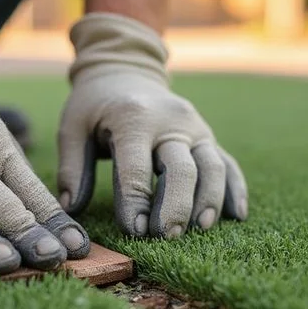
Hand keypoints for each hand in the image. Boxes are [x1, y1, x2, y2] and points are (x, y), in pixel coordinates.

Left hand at [58, 13, 247, 237]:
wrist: (126, 72)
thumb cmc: (94, 105)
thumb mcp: (72, 126)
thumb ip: (71, 167)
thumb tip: (71, 209)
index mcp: (134, 118)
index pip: (136, 169)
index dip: (136, 203)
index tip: (135, 233)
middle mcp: (172, 121)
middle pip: (182, 169)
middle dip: (176, 206)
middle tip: (166, 237)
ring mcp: (195, 128)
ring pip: (213, 167)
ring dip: (209, 201)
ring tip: (201, 230)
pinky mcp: (208, 137)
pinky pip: (228, 163)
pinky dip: (235, 189)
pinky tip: (236, 216)